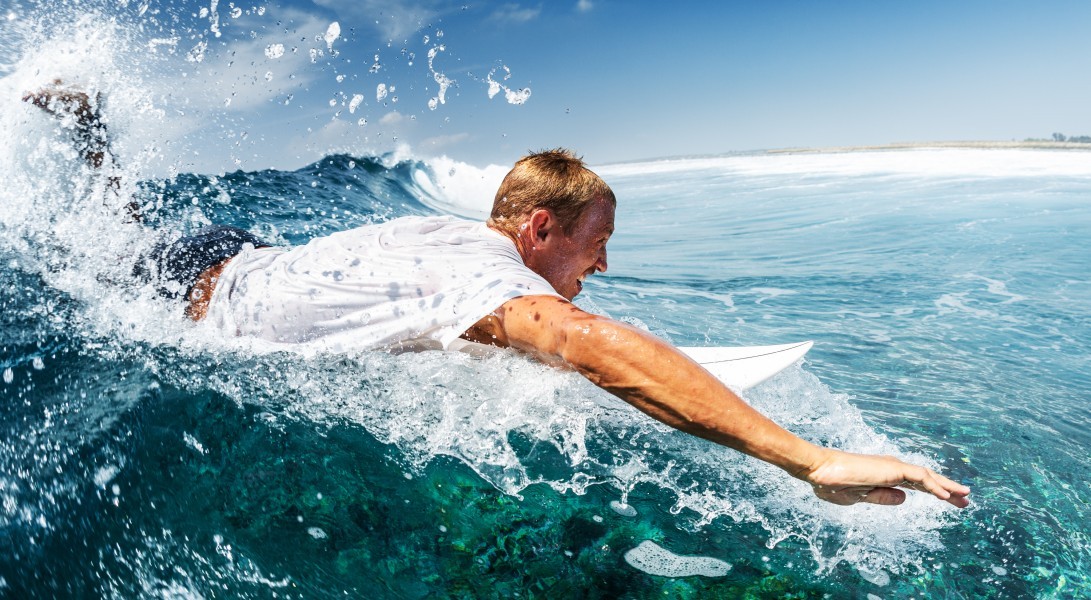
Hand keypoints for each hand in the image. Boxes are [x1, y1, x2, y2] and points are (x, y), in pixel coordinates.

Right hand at [802, 448, 970, 507]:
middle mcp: (892, 469)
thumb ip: (883, 498)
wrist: (819, 471)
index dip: (934, 492)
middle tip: (966, 499)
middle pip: (927, 480)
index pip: (916, 485)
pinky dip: (935, 486)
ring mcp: (893, 467)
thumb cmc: (832, 483)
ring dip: (948, 486)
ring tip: (965, 496)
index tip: (949, 501)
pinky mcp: (892, 468)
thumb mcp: (860, 498)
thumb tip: (904, 499)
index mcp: (884, 476)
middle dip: (948, 489)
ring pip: (928, 477)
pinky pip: (920, 478)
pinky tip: (947, 496)